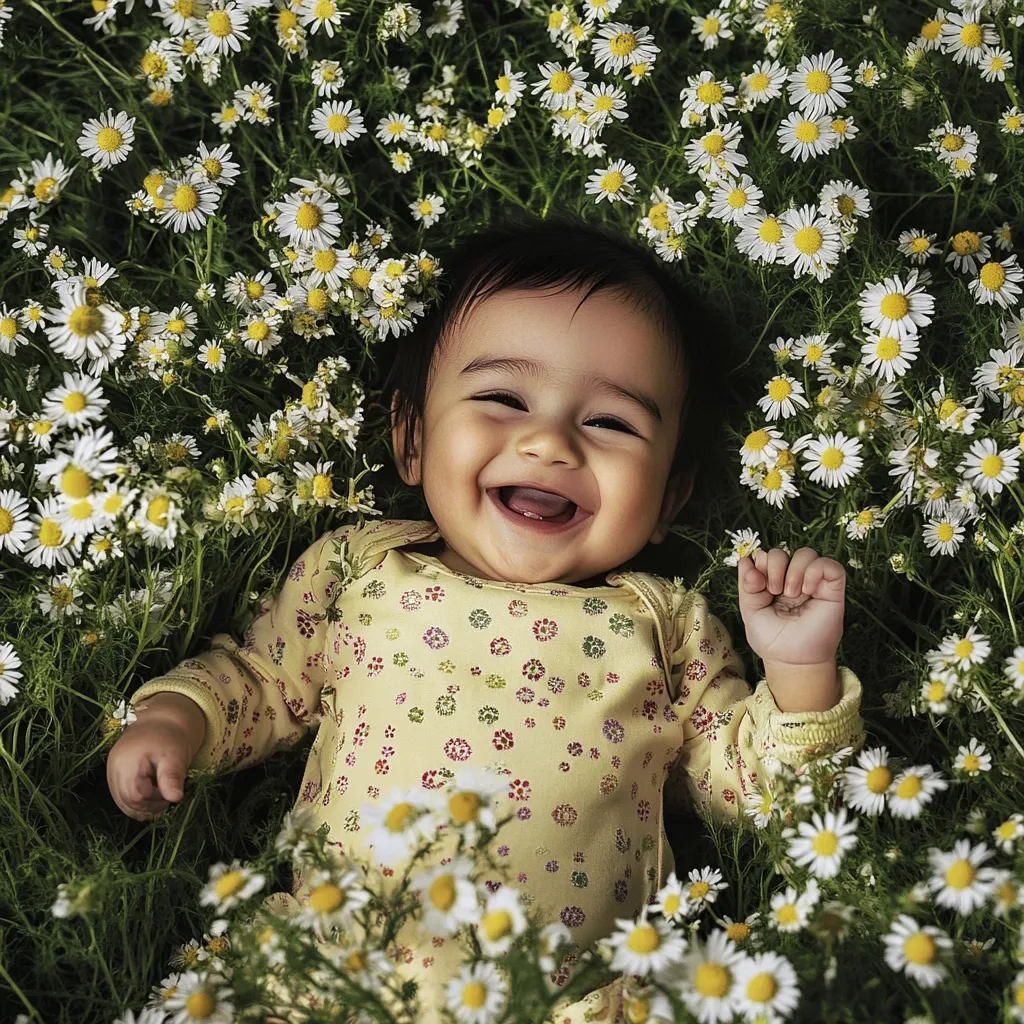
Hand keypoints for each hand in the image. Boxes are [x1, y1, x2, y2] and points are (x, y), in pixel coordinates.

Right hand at [106, 719, 193, 821]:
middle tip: (166, 791)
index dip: (155, 799)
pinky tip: (152, 792)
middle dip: (151, 804)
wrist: (159, 724)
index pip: (136, 797)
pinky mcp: (113, 778)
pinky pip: (122, 800)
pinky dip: (138, 802)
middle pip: (128, 804)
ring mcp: (110, 775)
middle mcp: (113, 771)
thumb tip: (176, 799)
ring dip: (144, 806)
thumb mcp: (175, 757)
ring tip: (160, 790)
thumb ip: (172, 778)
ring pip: (124, 805)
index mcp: (127, 763)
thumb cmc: (169, 739)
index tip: (169, 789)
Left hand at [736, 546, 845, 668]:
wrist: (791, 661)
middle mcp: (793, 579)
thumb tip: (745, 561)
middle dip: (775, 565)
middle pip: (784, 551)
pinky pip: (831, 565)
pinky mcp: (833, 590)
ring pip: (807, 553)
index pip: (767, 556)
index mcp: (772, 581)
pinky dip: (816, 571)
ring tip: (792, 593)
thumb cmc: (771, 639)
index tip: (757, 583)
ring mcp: (813, 583)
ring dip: (794, 569)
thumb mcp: (751, 610)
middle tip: (774, 590)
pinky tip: (807, 589)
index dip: (761, 562)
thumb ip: (747, 586)